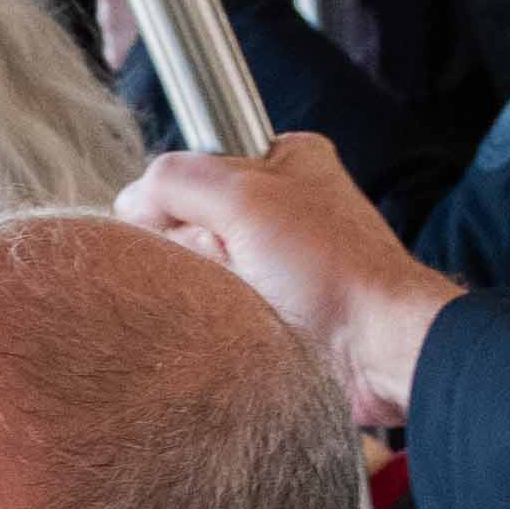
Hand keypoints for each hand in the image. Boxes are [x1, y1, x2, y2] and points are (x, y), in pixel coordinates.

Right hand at [122, 135, 460, 426]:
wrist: (378, 348)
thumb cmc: (332, 267)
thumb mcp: (244, 197)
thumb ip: (175, 181)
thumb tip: (131, 201)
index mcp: (287, 160)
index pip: (195, 169)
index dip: (182, 201)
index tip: (202, 227)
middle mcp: (287, 205)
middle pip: (195, 222)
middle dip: (198, 250)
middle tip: (233, 265)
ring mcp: (284, 260)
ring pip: (205, 268)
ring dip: (210, 288)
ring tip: (248, 301)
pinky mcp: (282, 307)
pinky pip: (223, 306)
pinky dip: (223, 317)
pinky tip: (248, 323)